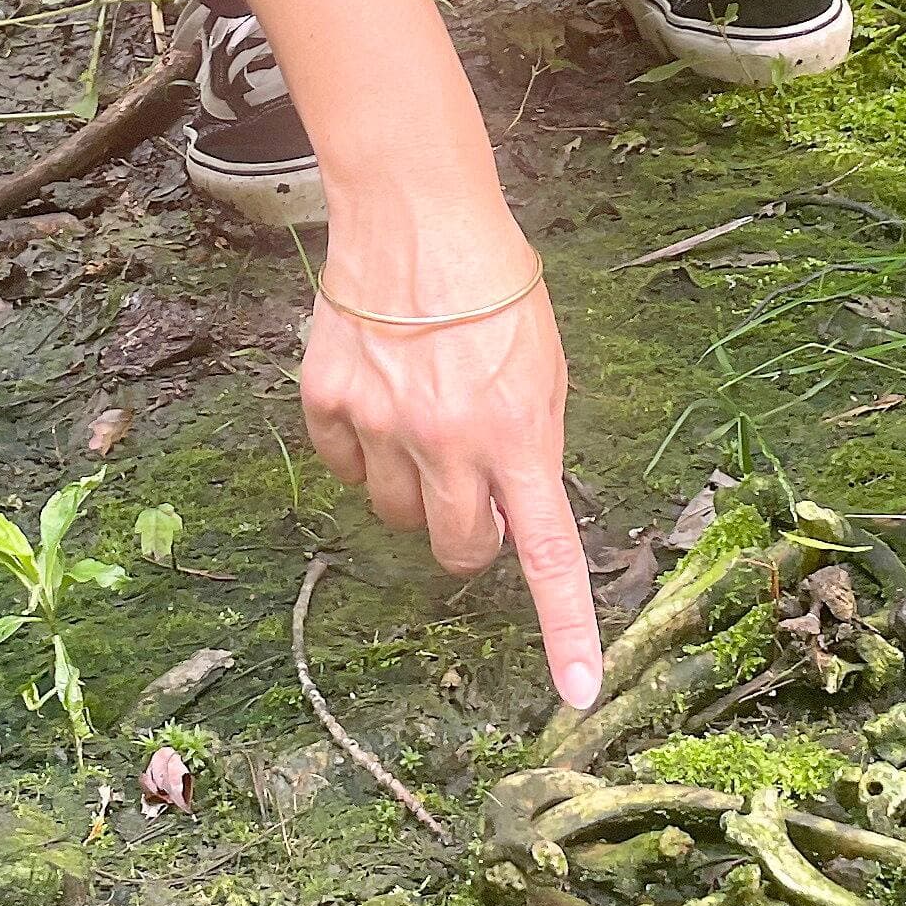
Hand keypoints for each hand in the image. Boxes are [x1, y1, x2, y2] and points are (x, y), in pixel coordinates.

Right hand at [300, 208, 603, 715]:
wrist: (415, 213)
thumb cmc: (496, 285)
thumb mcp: (546, 366)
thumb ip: (535, 445)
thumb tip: (516, 514)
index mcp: (520, 434)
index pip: (548, 555)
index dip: (566, 629)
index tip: (577, 692)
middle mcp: (449, 442)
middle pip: (456, 548)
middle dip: (468, 536)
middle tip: (472, 488)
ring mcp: (381, 426)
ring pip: (393, 513)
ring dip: (413, 487)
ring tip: (422, 416)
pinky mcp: (327, 403)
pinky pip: (345, 467)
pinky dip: (362, 450)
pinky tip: (379, 396)